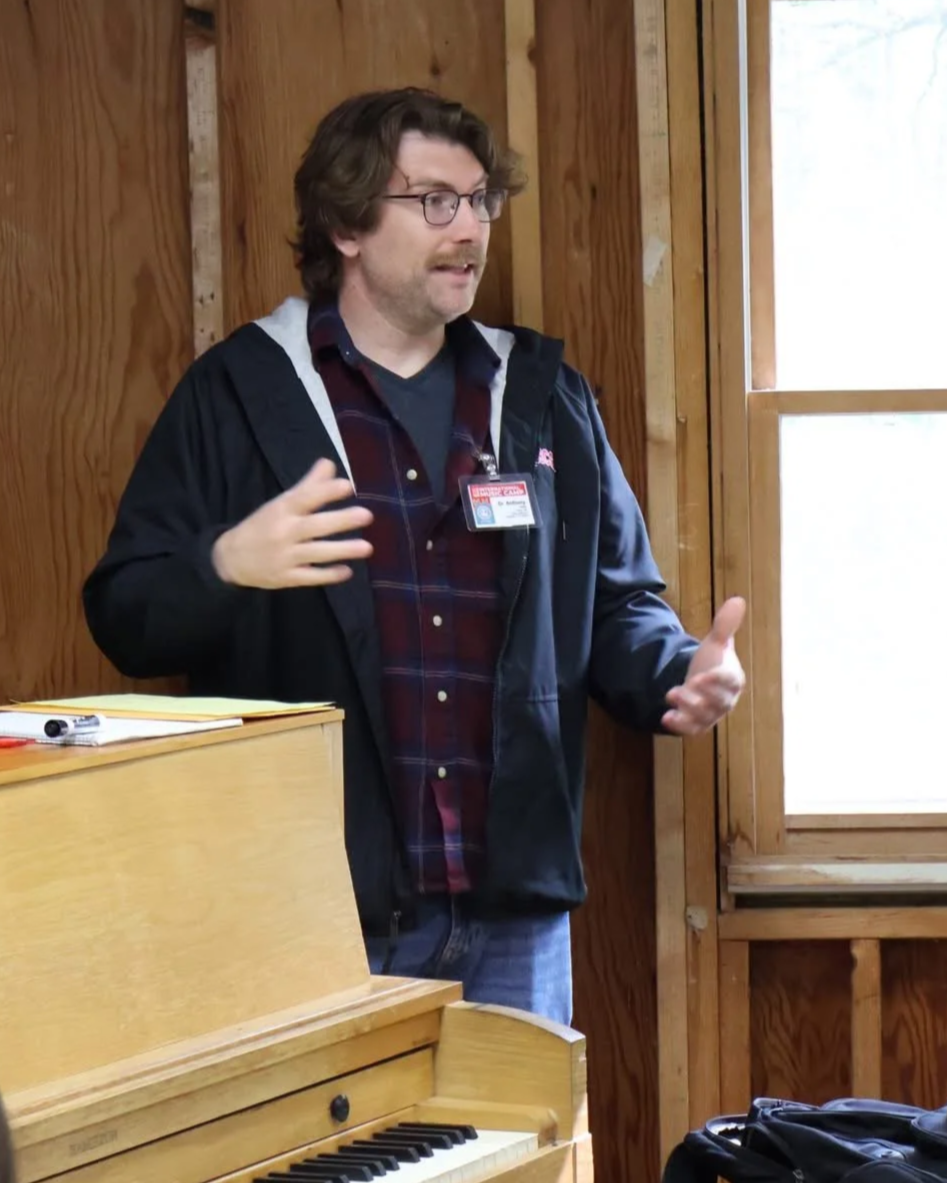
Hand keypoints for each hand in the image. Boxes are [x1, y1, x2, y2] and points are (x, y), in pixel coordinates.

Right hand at [212, 458, 372, 588]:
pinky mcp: (286, 578)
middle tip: (367, 515)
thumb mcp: (281, 503)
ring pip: (316, 553)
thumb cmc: (262, 525)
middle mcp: (283, 532)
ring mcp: (285, 556)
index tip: (347, 486)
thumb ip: (308, 485)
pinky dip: (328, 575)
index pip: (304, 498)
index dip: (325, 491)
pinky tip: (348, 571)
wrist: (231, 558)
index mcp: (282, 510)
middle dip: (341, 520)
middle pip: (315, 526)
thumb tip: (329, 464)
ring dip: (342, 550)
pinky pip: (310, 577)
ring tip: (367, 547)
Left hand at [662, 596, 745, 735]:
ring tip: (671, 695)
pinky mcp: (697, 724)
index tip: (701, 677)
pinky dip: (680, 726)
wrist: (698, 681)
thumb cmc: (712, 661)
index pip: (729, 682)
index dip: (716, 681)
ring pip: (703, 717)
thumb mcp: (715, 641)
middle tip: (683, 687)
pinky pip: (691, 729)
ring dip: (687, 710)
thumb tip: (737, 600)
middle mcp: (725, 700)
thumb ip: (724, 624)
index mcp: (732, 679)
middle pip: (717, 703)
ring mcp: (711, 714)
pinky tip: (666, 718)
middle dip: (699, 697)